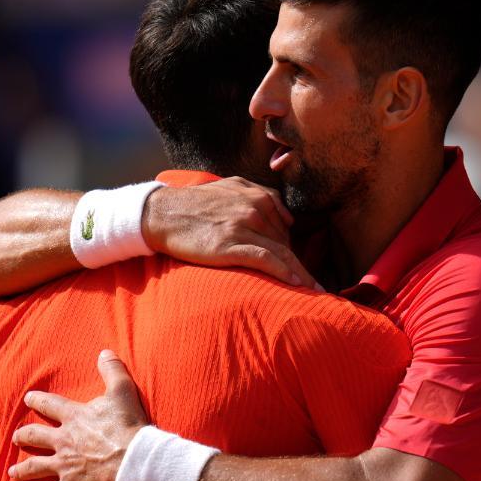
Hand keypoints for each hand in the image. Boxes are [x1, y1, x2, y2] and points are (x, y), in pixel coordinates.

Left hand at [9, 350, 148, 480]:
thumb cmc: (128, 426)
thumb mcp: (122, 391)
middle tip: (17, 437)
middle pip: (36, 436)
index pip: (50, 405)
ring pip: (35, 466)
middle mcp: (63, 440)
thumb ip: (112, 370)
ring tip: (13, 473)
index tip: (29, 398)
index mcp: (74, 417)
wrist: (132, 459)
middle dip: (25, 436)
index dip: (38, 400)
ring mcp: (63, 465)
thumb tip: (105, 352)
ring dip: (23, 470)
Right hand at [141, 178, 318, 288]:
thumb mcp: (230, 186)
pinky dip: (285, 272)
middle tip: (316, 288)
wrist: (163, 213)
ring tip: (316, 293)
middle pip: (286, 242)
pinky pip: (266, 260)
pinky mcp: (230, 245)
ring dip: (301, 274)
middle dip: (300, 265)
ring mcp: (243, 227)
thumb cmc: (195, 202)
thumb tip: (287, 216)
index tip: (306, 269)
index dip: (295, 251)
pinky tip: (297, 285)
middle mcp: (255, 210)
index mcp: (258, 196)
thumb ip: (260, 194)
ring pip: (282, 252)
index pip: (286, 228)